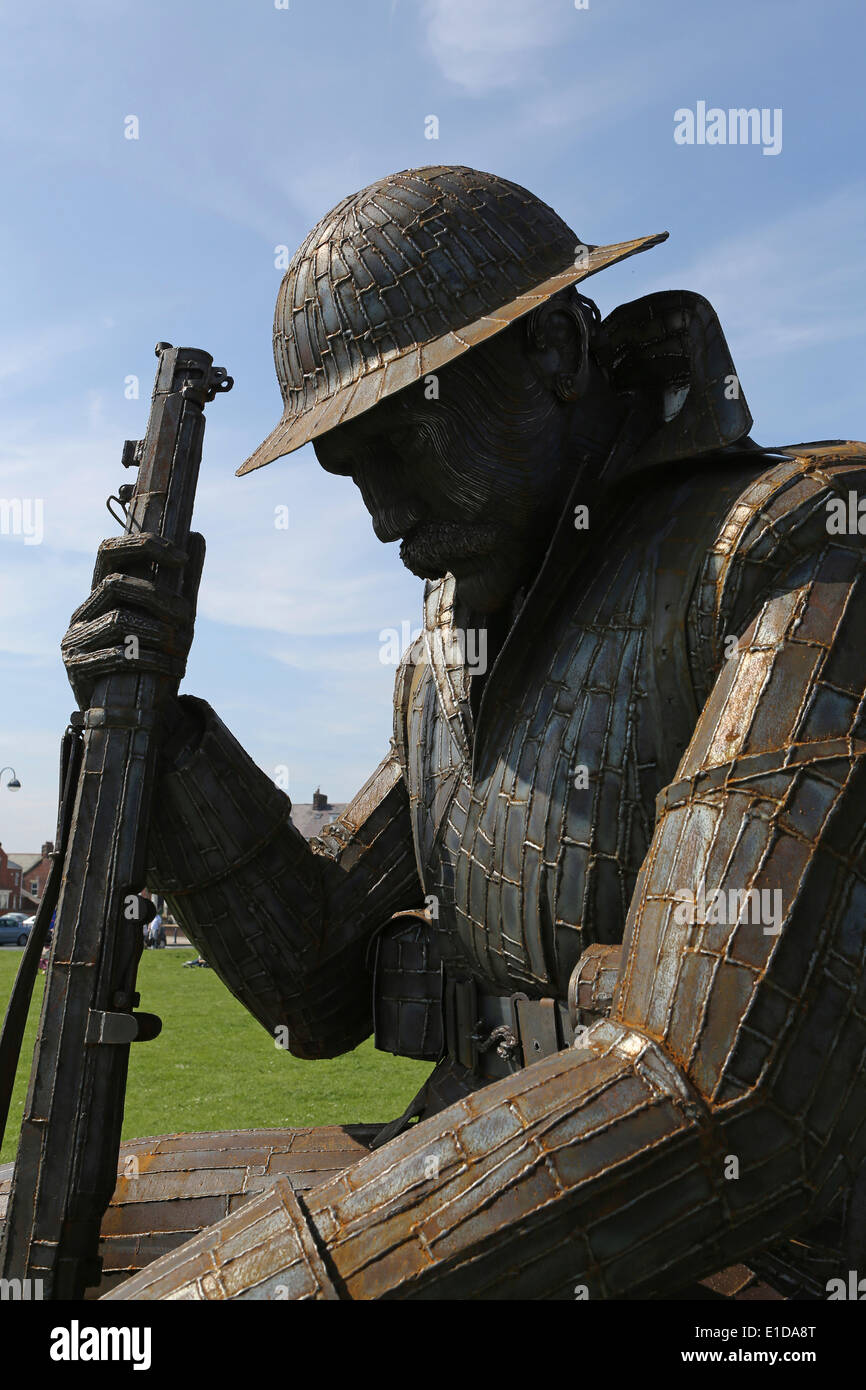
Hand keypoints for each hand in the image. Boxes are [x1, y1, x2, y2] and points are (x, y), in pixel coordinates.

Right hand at [61, 530, 204, 711]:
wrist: (134, 715)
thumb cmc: (153, 659)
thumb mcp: (171, 621)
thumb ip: (181, 584)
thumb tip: (196, 537)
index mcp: (100, 594)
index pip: (110, 551)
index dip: (144, 546)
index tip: (181, 558)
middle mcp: (81, 612)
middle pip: (115, 585)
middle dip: (158, 597)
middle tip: (188, 617)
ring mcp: (74, 640)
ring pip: (118, 620)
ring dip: (158, 632)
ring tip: (182, 648)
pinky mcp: (76, 669)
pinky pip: (117, 656)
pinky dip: (153, 660)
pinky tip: (176, 668)